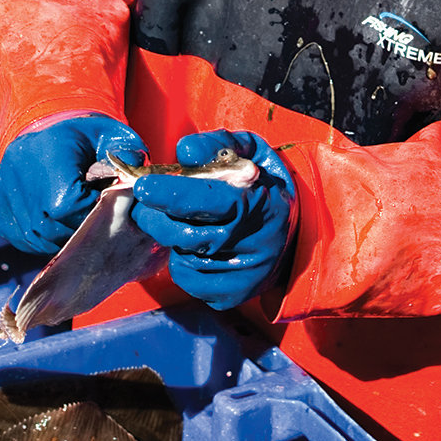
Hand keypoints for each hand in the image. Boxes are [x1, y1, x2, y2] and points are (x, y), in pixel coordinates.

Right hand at [0, 114, 146, 254]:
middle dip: (80, 227)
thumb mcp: (112, 136)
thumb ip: (129, 156)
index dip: (92, 210)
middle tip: (95, 214)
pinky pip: (24, 240)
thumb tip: (136, 184)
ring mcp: (2, 197)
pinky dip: (46, 239)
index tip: (103, 200)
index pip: (68, 205)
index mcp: (45, 154)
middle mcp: (16, 176)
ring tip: (79, 216)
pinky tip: (60, 222)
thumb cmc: (85, 136)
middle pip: (52, 227)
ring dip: (64, 236)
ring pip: (38, 239)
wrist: (48, 129)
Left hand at [130, 130, 296, 309]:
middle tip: (146, 202)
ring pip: (185, 258)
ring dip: (172, 237)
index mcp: (264, 205)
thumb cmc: (264, 185)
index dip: (175, 194)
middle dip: (158, 217)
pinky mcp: (234, 295)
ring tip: (181, 220)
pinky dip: (182, 260)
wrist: (295, 231)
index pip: (214, 202)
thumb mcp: (252, 152)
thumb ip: (217, 146)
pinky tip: (195, 245)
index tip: (145, 186)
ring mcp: (247, 274)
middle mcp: (258, 244)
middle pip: (190, 235)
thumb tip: (184, 152)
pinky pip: (189, 279)